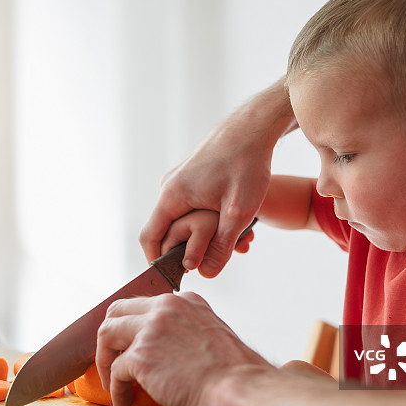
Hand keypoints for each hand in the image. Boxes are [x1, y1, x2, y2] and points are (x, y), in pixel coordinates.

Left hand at [95, 292, 271, 405]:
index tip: (130, 345)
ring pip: (106, 333)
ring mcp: (152, 328)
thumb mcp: (212, 340)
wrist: (241, 393)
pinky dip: (117, 390)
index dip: (133, 326)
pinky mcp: (141, 355)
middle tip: (112, 360)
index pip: (146, 304)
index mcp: (187, 302)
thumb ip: (186, 335)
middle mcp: (167, 307)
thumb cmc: (235, 379)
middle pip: (118, 310)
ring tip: (112, 381)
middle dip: (110, 337)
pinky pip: (115, 371)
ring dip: (104, 359)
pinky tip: (125, 402)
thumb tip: (167, 353)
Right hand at [139, 77, 295, 277]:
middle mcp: (169, 187)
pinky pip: (192, 206)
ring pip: (183, 219)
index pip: (149, 238)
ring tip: (235, 243)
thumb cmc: (247, 164)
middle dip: (188, 250)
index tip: (175, 278)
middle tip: (214, 263)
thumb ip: (221, 245)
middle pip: (166, 231)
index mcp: (171, 196)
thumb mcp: (238, 212)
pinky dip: (208, 220)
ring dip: (203, 235)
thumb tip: (206, 274)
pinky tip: (236, 224)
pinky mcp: (193, 177)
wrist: (255, 127)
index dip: (158, 263)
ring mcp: (180, 180)